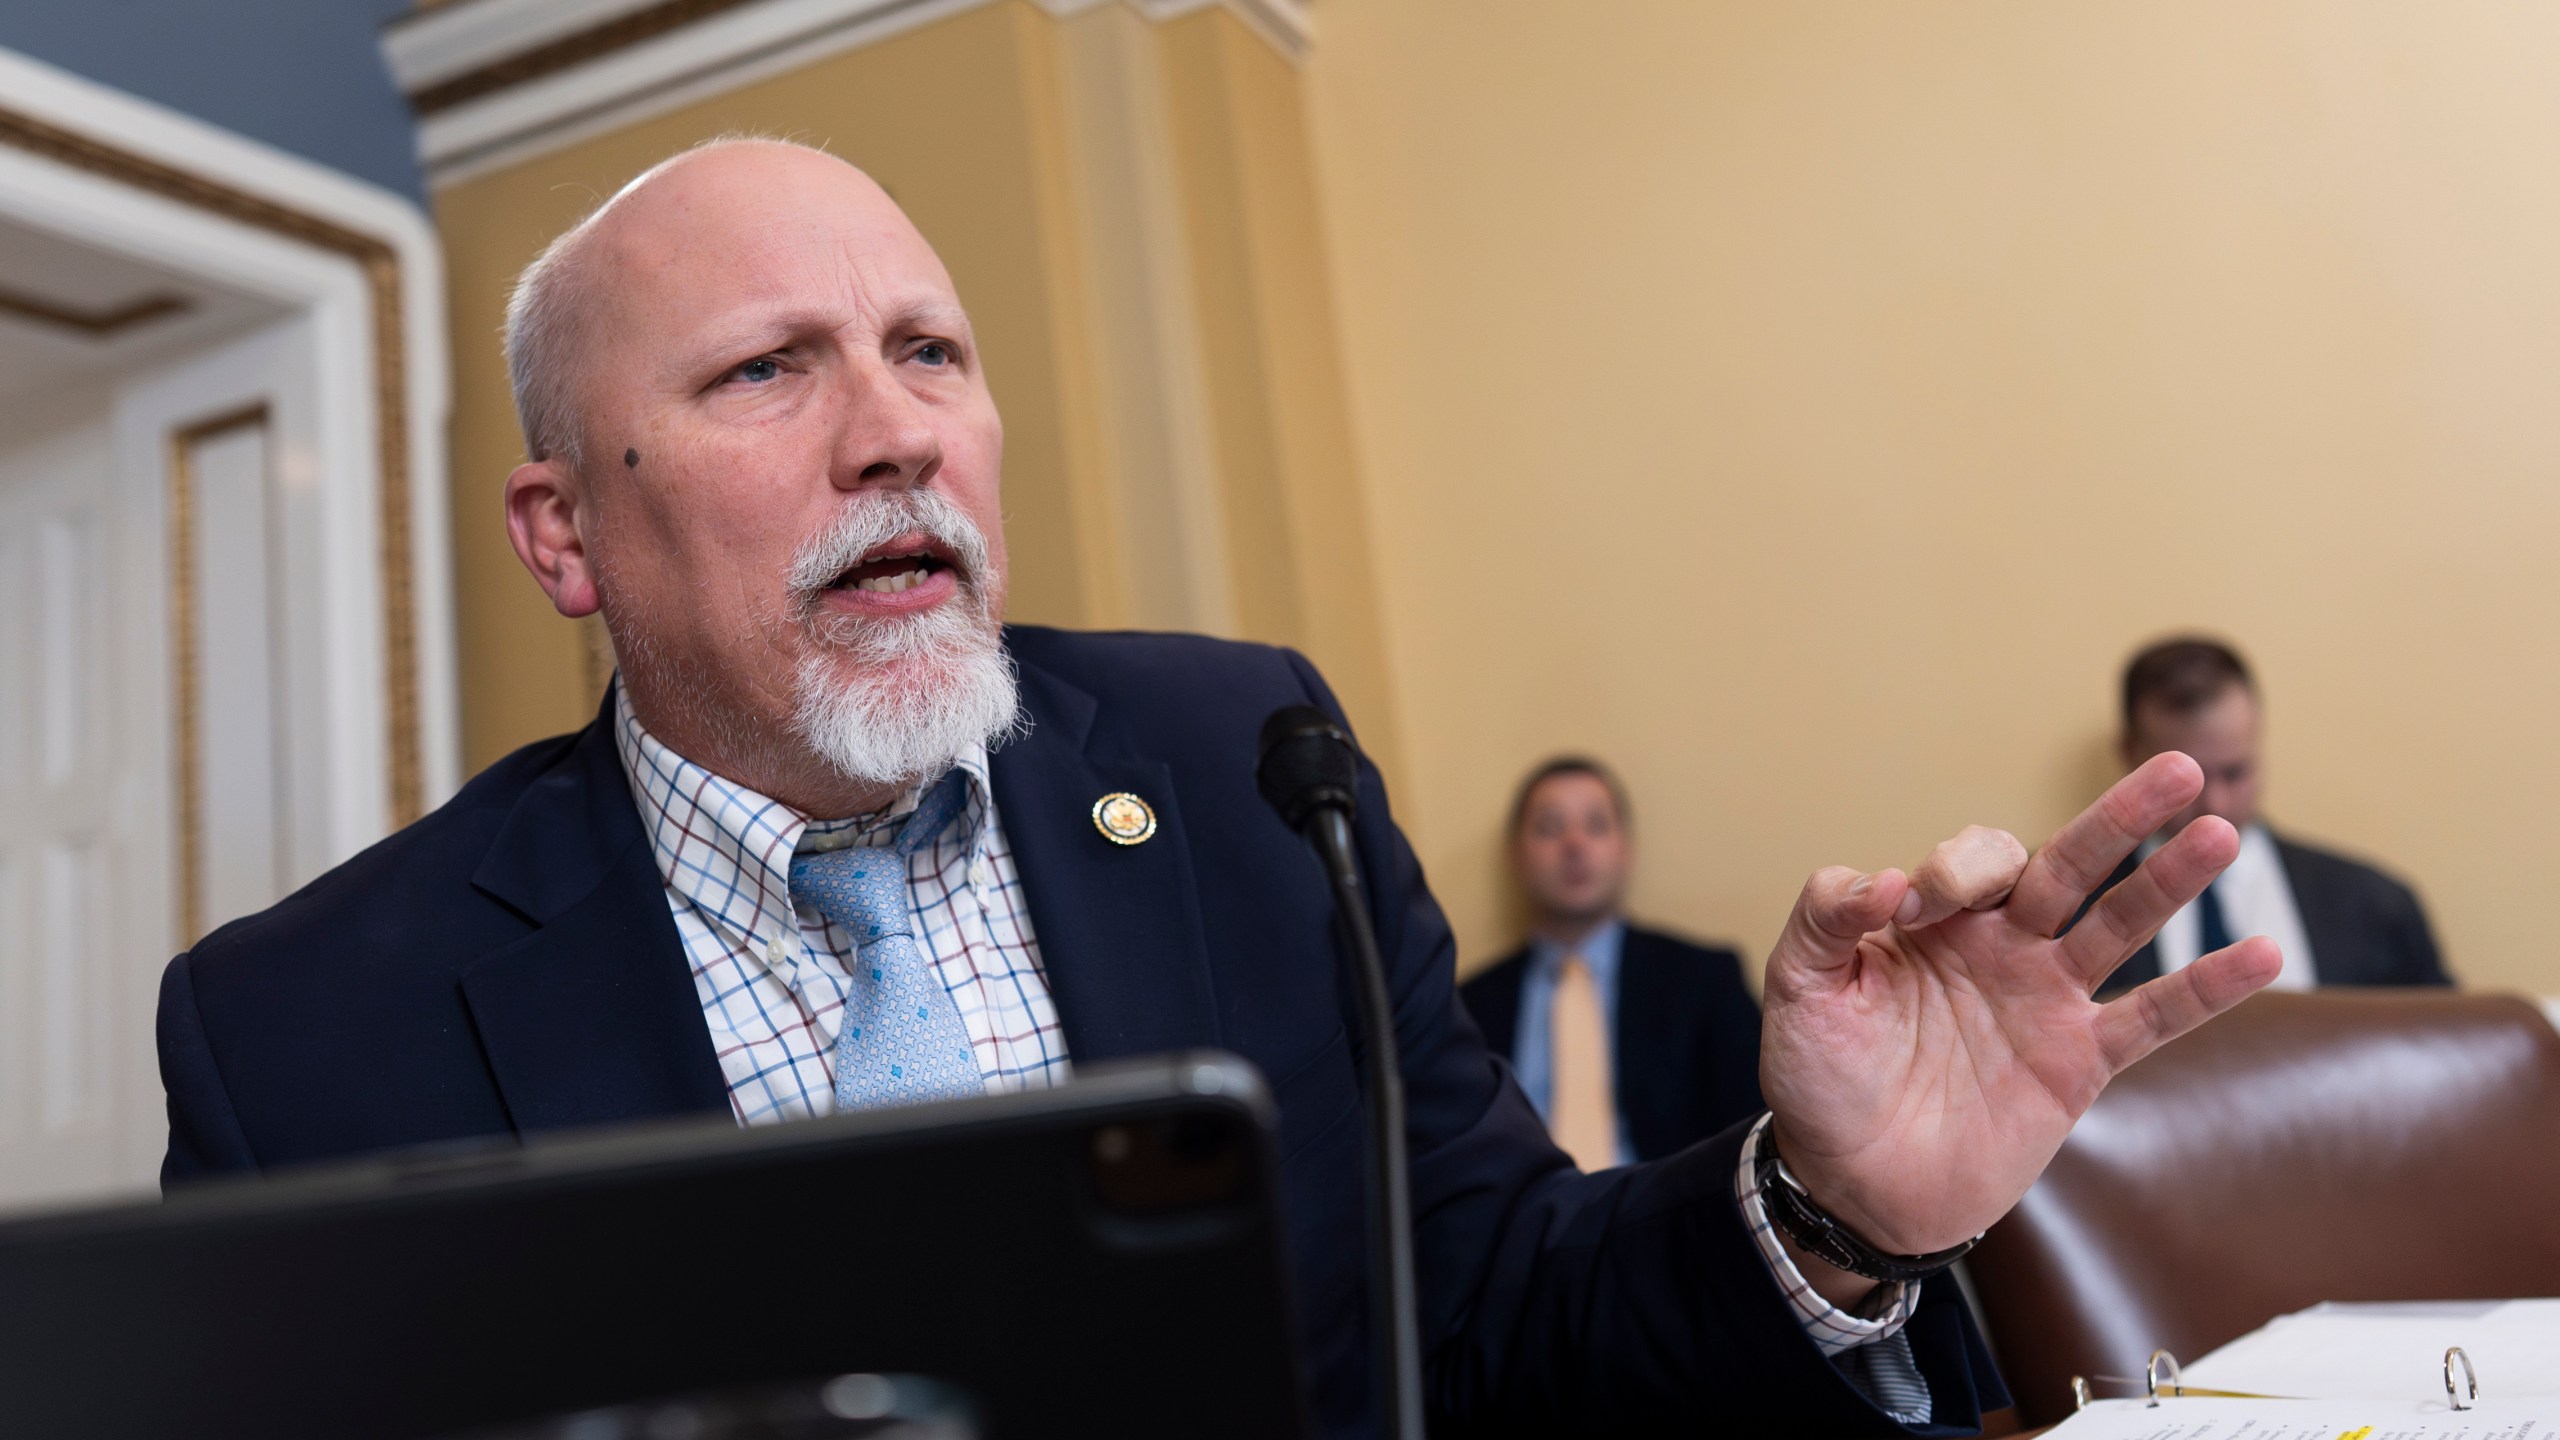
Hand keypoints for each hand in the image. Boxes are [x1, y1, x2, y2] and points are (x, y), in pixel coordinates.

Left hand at [1758, 752, 2282, 1264]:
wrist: (1853, 1184)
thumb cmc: (1820, 1081)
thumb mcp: (1798, 991)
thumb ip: (1823, 921)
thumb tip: (1883, 880)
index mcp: (1933, 919)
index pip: (1975, 861)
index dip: (1956, 870)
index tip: (1915, 909)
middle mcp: (1999, 946)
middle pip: (2069, 864)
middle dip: (2119, 817)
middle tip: (2176, 766)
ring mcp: (2045, 1000)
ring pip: (2120, 924)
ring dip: (2171, 879)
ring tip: (2222, 830)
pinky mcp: (2079, 1062)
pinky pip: (2153, 1016)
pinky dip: (2207, 989)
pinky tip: (2261, 952)